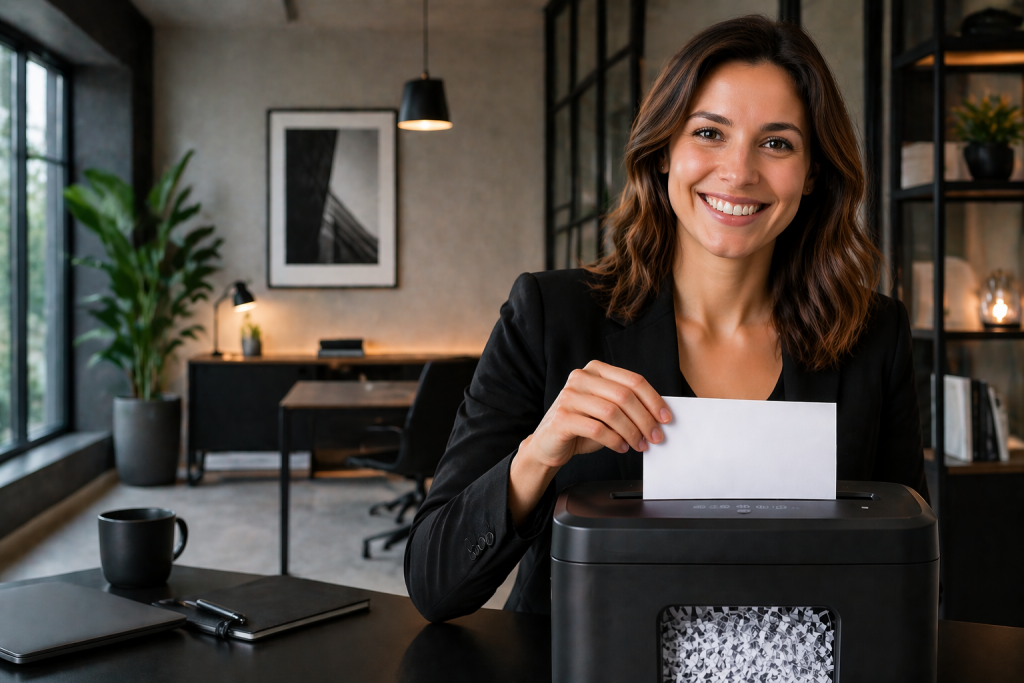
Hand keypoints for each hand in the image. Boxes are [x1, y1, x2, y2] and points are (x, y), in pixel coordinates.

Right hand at [509, 361, 671, 525]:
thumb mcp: (607, 410)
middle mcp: (580, 378)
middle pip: (624, 396)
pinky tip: (621, 447)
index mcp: (595, 369)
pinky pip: (597, 429)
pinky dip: (615, 441)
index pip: (633, 380)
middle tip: (656, 437)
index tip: (666, 418)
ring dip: (632, 432)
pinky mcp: (562, 418)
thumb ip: (627, 405)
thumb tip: (659, 415)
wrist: (549, 444)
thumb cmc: (582, 426)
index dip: (653, 400)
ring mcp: (568, 396)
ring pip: (612, 412)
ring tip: (639, 445)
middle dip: (645, 419)